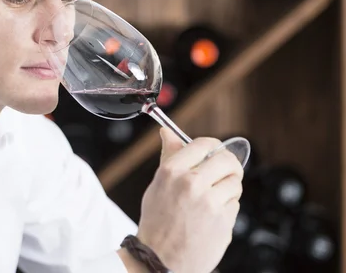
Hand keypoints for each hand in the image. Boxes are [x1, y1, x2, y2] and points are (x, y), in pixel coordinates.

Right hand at [136, 128, 242, 272]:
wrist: (159, 259)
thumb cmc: (157, 221)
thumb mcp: (158, 184)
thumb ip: (170, 156)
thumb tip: (168, 132)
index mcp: (172, 171)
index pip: (205, 144)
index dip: (214, 148)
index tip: (215, 153)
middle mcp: (191, 184)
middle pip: (227, 161)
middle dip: (229, 166)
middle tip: (225, 173)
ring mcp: (209, 203)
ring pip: (234, 183)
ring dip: (228, 190)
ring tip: (213, 201)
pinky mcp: (223, 221)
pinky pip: (234, 205)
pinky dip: (227, 209)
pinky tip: (211, 218)